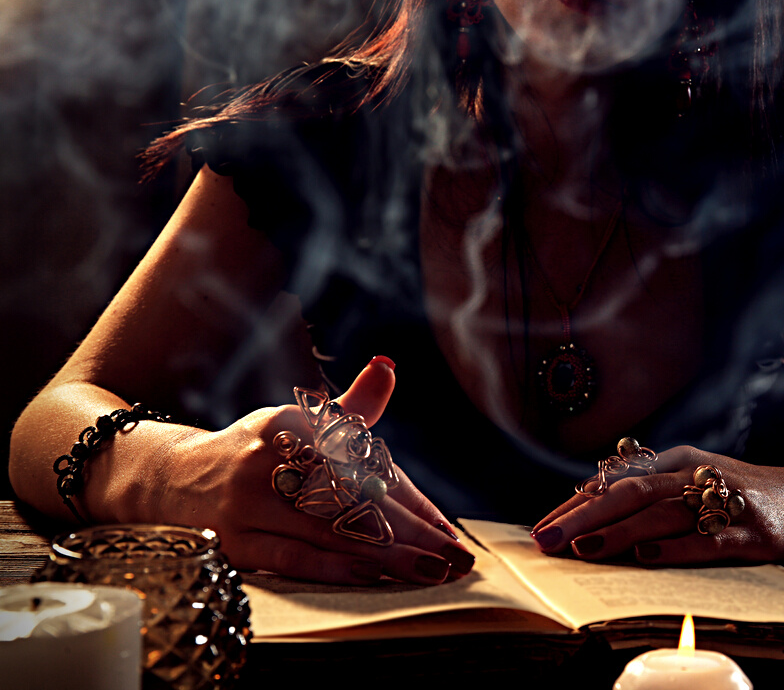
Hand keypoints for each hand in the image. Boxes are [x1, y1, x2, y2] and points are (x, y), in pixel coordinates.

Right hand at [145, 358, 474, 583]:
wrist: (171, 479)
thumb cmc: (256, 452)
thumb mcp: (297, 422)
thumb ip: (351, 406)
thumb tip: (388, 366)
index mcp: (291, 423)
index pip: (366, 463)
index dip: (411, 497)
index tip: (447, 527)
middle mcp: (268, 457)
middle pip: (354, 496)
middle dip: (411, 529)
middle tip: (454, 555)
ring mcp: (247, 501)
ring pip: (329, 529)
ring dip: (386, 553)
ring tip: (430, 569)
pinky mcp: (232, 540)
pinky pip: (292, 557)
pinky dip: (335, 566)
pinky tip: (374, 574)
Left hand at [531, 446, 783, 564]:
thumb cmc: (741, 493)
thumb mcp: (693, 480)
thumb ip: (649, 491)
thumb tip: (589, 510)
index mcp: (677, 462)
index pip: (615, 483)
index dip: (574, 506)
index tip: (540, 529)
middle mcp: (696, 476)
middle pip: (631, 494)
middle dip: (583, 518)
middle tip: (547, 541)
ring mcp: (724, 502)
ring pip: (662, 515)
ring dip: (619, 533)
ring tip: (584, 549)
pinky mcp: (750, 532)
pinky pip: (708, 540)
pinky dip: (676, 547)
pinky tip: (647, 555)